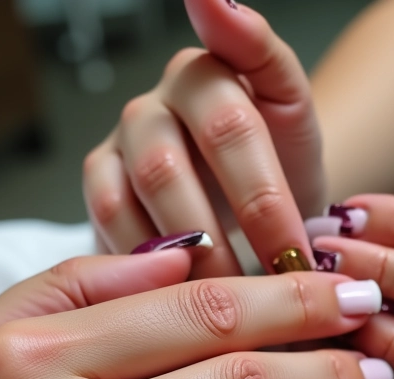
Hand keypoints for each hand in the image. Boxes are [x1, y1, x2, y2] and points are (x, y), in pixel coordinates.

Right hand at [84, 0, 323, 276]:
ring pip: (132, 205)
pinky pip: (109, 229)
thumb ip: (265, 58)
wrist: (255, 200)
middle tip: (271, 293)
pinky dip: (149, 268)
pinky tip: (188, 297)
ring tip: (238, 306)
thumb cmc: (280, 159)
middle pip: (172, 172)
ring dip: (189, 262)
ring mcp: (118, 148)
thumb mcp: (292, 112)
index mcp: (206, 75)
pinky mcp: (98, 187)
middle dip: (224, 245)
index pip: (230, 128)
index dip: (265, 200)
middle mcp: (152, 106)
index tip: (295, 248)